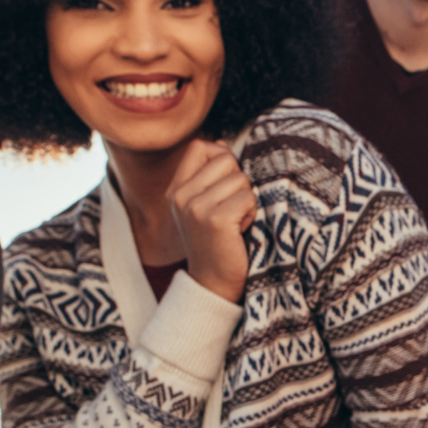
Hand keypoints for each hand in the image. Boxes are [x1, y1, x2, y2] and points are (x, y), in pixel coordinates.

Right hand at [168, 138, 255, 302]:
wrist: (213, 283)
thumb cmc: (217, 242)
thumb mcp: (204, 206)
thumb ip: (209, 176)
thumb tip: (221, 143)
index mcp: (176, 189)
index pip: (201, 146)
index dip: (221, 157)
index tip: (225, 185)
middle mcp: (181, 195)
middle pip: (225, 159)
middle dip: (238, 182)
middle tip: (232, 209)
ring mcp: (196, 207)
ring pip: (240, 179)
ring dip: (247, 200)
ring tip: (235, 222)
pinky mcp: (215, 219)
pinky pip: (248, 197)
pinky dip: (251, 213)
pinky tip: (240, 231)